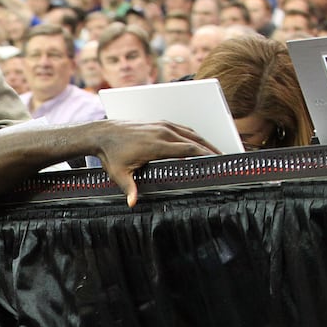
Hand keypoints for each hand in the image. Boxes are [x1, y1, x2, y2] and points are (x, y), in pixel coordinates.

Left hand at [94, 121, 219, 206]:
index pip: (189, 148)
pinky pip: (181, 128)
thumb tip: (132, 203)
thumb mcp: (119, 173)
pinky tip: (197, 142)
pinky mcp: (157, 123)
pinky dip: (192, 135)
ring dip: (204, 140)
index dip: (206, 154)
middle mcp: (161, 132)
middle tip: (225, 158)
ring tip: (216, 151)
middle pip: (194, 139)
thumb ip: (129, 188)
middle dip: (211, 149)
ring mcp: (160, 125)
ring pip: (189, 131)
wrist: (101, 134)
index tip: (218, 161)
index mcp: (156, 144)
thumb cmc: (110, 153)